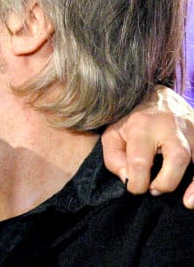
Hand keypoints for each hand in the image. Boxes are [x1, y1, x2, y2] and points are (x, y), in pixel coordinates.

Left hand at [101, 85, 193, 207]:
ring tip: (186, 202)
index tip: (133, 187)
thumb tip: (128, 179)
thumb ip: (114, 158)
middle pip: (177, 157)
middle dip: (167, 181)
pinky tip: (193, 195)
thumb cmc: (131, 119)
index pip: (139, 160)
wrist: (154, 95)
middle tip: (154, 189)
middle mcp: (171, 127)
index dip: (136, 182)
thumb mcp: (113, 134)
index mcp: (143, 125)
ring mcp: (192, 131)